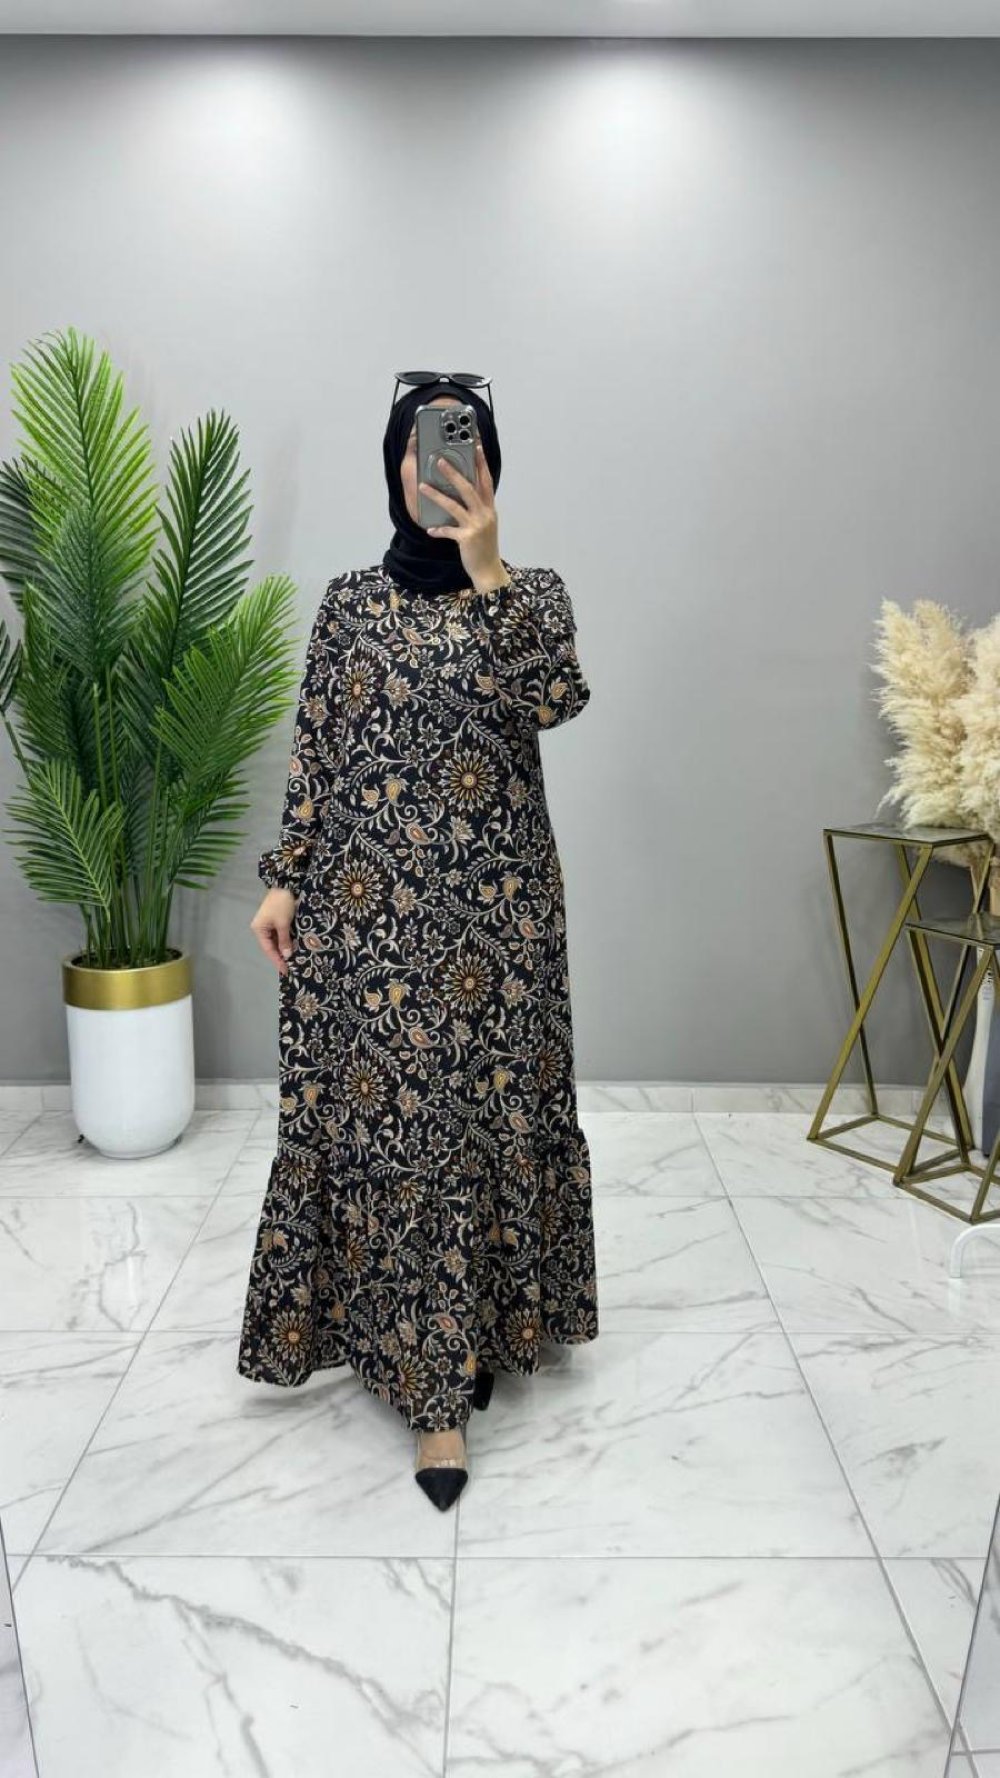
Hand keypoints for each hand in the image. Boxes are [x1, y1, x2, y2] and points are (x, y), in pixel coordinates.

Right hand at [250, 886, 297, 974]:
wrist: (285, 884)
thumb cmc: (282, 904)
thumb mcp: (283, 923)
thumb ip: (284, 940)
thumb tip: (287, 955)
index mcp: (259, 929)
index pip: (268, 949)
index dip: (277, 960)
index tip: (286, 970)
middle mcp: (261, 928)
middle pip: (271, 946)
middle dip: (281, 956)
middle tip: (291, 968)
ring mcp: (268, 924)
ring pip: (276, 941)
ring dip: (284, 949)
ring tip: (293, 960)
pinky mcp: (276, 920)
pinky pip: (280, 934)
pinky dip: (286, 941)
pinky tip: (293, 948)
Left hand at [419, 439, 501, 585]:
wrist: (489, 570)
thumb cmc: (484, 547)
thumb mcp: (485, 525)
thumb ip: (478, 510)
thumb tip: (463, 496)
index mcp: (490, 509)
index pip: (486, 481)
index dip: (482, 463)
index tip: (476, 447)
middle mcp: (485, 514)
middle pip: (469, 488)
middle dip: (453, 473)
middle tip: (440, 461)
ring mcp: (476, 526)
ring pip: (454, 506)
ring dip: (437, 495)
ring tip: (423, 486)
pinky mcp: (467, 538)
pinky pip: (449, 531)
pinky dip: (439, 530)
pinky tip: (431, 530)